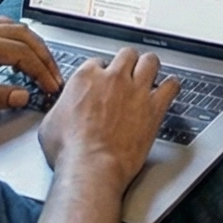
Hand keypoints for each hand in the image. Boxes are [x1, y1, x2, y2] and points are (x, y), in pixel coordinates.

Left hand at [0, 18, 63, 124]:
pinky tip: (16, 51)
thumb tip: (22, 95)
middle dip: (42, 55)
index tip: (52, 86)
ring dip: (30, 44)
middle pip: (21, 34)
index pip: (20, 52)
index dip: (40, 70)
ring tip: (42, 64)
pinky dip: (15, 39)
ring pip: (10, 28)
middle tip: (54, 75)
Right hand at [37, 48, 179, 191]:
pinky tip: (169, 89)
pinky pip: (171, 86)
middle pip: (126, 54)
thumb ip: (62, 108)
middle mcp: (113, 78)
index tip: (103, 80)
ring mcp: (136, 90)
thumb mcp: (51, 124)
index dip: (101, 72)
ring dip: (149, 67)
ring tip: (149, 74)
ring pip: (150, 61)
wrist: (91, 167)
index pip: (97, 62)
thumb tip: (62, 110)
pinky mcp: (154, 107)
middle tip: (128, 73)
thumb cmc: (70, 151)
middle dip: (127, 62)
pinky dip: (171, 86)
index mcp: (86, 78)